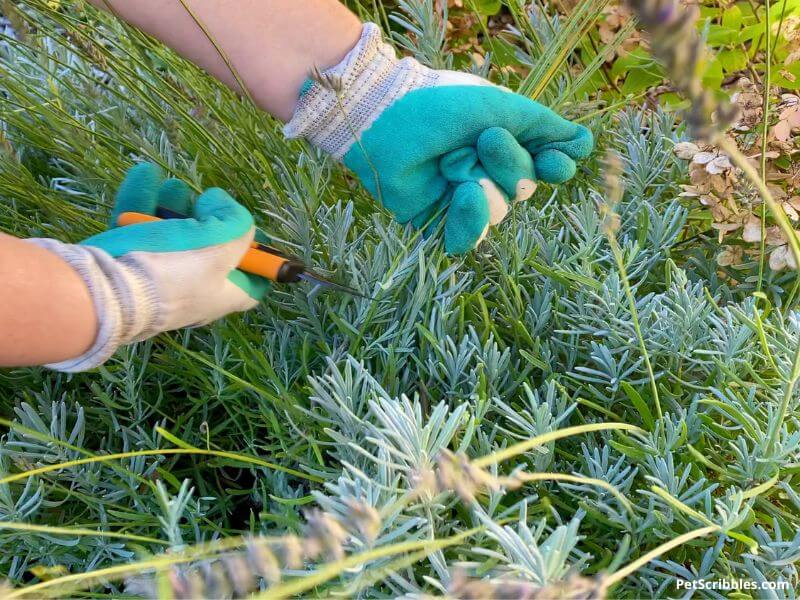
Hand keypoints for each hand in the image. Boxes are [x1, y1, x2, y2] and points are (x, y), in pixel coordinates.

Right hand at [28, 163, 269, 371]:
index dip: (257, 258)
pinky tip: (146, 175)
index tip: (250, 233)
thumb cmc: (174, 272)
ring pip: (171, 235)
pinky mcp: (127, 265)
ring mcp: (158, 279)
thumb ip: (235, 223)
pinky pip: (138, 229)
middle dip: (206, 218)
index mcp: (222, 295)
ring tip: (172, 185)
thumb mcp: (222, 246)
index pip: (251, 284)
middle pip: (209, 251)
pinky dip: (143, 202)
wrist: (107, 292)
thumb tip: (220, 204)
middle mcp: (193, 291)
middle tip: (202, 201)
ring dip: (173, 204)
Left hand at [284, 23, 592, 253]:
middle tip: (484, 140)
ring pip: (499, 213)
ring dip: (483, 186)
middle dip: (509, 164)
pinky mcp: (438, 223)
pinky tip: (460, 194)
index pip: (549, 167)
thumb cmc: (445, 105)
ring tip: (455, 164)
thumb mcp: (504, 108)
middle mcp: (489, 174)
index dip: (557, 167)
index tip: (558, 162)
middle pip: (524, 188)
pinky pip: (468, 240)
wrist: (389, 119)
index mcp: (508, 145)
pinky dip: (468, 219)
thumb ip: (545, 126)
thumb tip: (584, 143)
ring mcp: (463, 200)